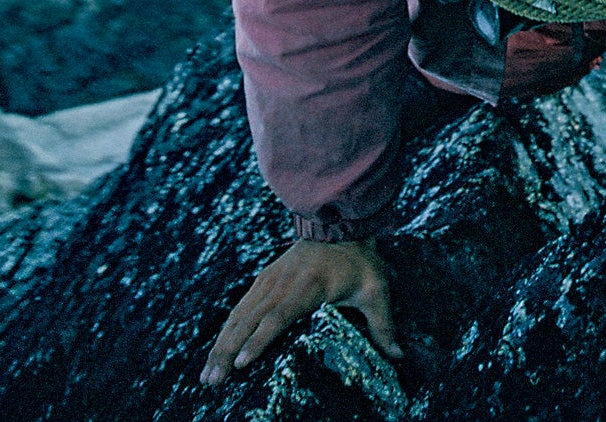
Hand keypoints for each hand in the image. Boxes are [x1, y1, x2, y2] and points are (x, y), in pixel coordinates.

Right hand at [200, 237, 401, 387]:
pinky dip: (225, 331)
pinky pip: (239, 309)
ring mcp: (268, 282)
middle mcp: (281, 284)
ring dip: (220, 345)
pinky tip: (215, 352)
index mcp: (308, 286)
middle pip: (248, 321)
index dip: (260, 340)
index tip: (242, 363)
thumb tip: (398, 355)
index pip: (279, 316)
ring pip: (238, 317)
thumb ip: (383, 324)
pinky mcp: (262, 282)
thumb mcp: (375, 289)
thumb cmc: (359, 260)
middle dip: (227, 351)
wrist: (339, 223)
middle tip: (213, 381)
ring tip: (207, 376)